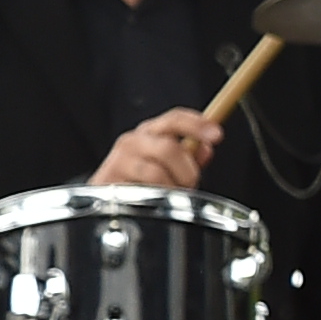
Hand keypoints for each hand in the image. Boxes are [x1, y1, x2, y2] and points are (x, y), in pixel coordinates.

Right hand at [95, 110, 216, 191]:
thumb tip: (206, 149)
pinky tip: (152, 201)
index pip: (175, 118)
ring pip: (157, 172)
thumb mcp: (169, 163)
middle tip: (190, 184)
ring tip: (170, 197)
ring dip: (171, 189)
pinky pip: (141, 191)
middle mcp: (133, 140)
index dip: (198, 124)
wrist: (104, 197)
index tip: (217, 135)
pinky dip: (154, 199)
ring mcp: (118, 159)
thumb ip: (190, 155)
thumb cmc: (140, 178)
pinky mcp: (108, 180)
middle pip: (169, 147)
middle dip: (187, 171)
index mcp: (151, 131)